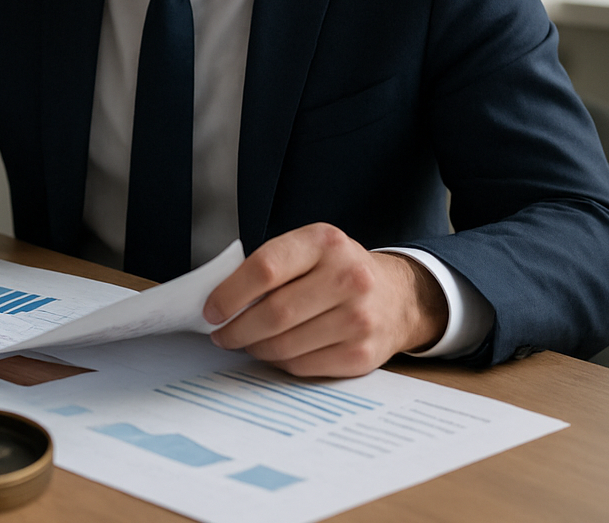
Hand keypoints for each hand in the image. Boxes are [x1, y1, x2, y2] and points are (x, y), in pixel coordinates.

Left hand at [201, 223, 447, 376]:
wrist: (396, 297)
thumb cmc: (338, 271)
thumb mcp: (309, 250)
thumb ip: (270, 267)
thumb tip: (220, 303)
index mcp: (325, 242)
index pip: (265, 269)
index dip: (230, 294)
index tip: (211, 310)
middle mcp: (347, 277)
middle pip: (274, 313)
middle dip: (236, 329)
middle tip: (221, 334)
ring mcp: (358, 318)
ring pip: (285, 344)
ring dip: (255, 348)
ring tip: (246, 342)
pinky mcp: (362, 354)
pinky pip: (303, 366)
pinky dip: (279, 362)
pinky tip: (275, 352)